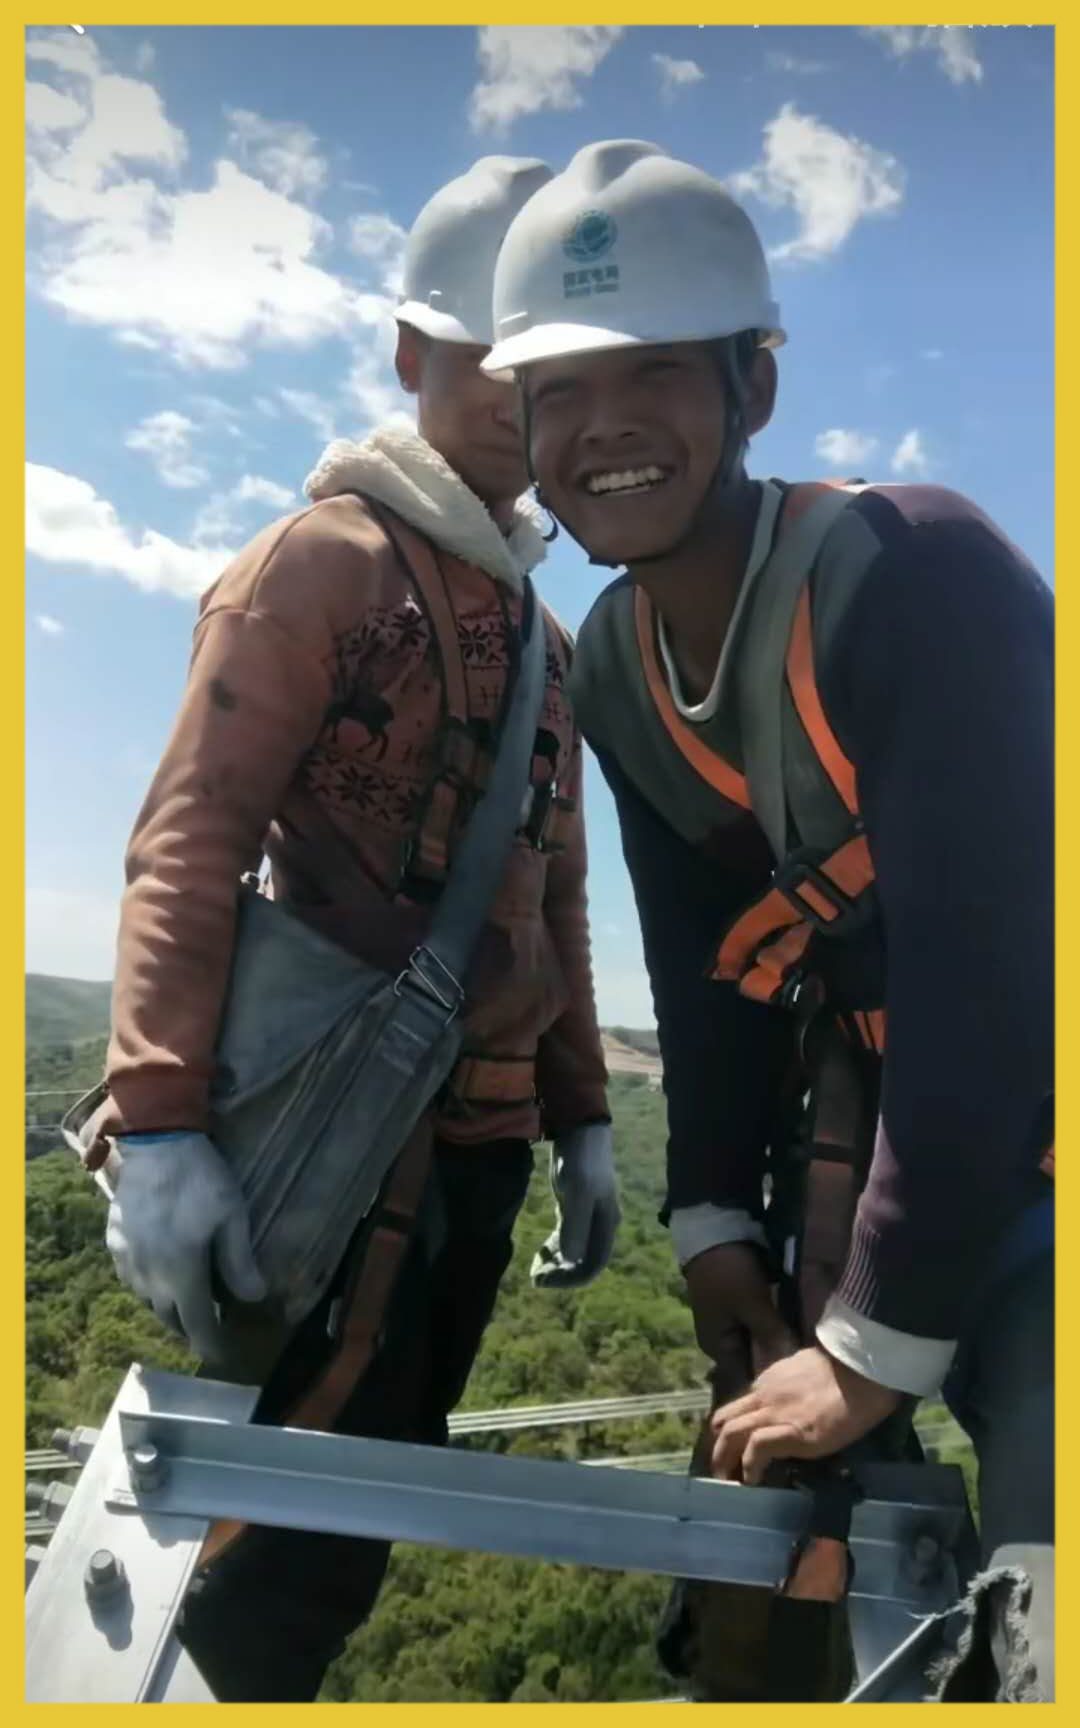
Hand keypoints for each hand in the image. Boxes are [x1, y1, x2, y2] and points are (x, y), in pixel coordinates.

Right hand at [106, 1132, 266, 1362]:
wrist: (155, 1143)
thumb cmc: (200, 1179)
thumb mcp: (231, 1216)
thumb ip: (239, 1262)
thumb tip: (254, 1298)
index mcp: (181, 1273)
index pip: (197, 1323)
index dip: (210, 1343)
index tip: (220, 1354)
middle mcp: (149, 1275)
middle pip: (169, 1316)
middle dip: (189, 1326)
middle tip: (208, 1324)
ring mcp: (127, 1259)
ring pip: (146, 1299)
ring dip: (167, 1306)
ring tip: (185, 1300)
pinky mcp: (114, 1242)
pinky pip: (130, 1278)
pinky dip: (147, 1285)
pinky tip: (158, 1273)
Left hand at [530, 1122, 619, 1288]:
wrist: (579, 1132)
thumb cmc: (581, 1161)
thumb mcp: (578, 1192)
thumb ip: (576, 1225)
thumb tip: (571, 1259)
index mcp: (606, 1225)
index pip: (592, 1265)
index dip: (570, 1280)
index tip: (545, 1280)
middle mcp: (600, 1226)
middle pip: (583, 1263)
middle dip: (561, 1275)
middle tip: (535, 1278)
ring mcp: (587, 1218)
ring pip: (573, 1253)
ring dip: (556, 1266)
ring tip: (534, 1271)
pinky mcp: (573, 1209)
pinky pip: (565, 1240)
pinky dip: (553, 1251)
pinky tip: (540, 1254)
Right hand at [683, 1242, 797, 1401]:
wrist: (713, 1231)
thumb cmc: (729, 1273)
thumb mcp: (753, 1304)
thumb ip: (772, 1336)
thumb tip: (792, 1367)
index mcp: (719, 1346)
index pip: (745, 1380)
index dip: (770, 1388)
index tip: (799, 1391)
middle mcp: (721, 1341)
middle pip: (753, 1362)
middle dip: (777, 1366)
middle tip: (809, 1373)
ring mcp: (729, 1323)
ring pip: (757, 1344)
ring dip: (776, 1346)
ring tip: (807, 1356)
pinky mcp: (738, 1307)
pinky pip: (758, 1327)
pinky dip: (773, 1330)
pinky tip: (794, 1331)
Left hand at [709, 1344, 902, 1483]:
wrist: (863, 1372)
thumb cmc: (846, 1371)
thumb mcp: (806, 1371)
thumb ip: (791, 1388)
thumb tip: (793, 1405)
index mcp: (769, 1382)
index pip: (738, 1407)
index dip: (732, 1428)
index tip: (734, 1448)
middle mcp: (763, 1396)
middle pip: (723, 1420)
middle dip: (717, 1446)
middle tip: (721, 1470)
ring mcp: (774, 1413)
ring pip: (731, 1433)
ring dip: (724, 1459)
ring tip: (728, 1481)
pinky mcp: (790, 1432)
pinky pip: (757, 1448)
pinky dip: (750, 1466)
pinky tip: (753, 1480)